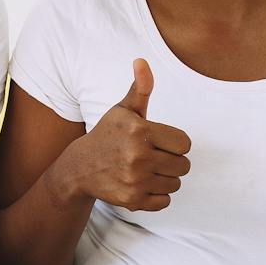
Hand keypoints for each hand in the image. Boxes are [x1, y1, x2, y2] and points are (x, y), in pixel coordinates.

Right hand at [64, 58, 191, 210]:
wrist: (80, 167)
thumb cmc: (108, 135)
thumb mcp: (123, 110)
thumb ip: (140, 88)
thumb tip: (141, 62)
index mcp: (140, 131)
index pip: (185, 144)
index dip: (174, 143)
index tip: (159, 142)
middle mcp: (138, 156)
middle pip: (183, 166)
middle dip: (172, 162)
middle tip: (152, 157)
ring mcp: (135, 180)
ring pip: (176, 184)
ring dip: (165, 179)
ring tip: (146, 170)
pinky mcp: (132, 200)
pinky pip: (164, 202)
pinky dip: (157, 196)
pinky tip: (141, 184)